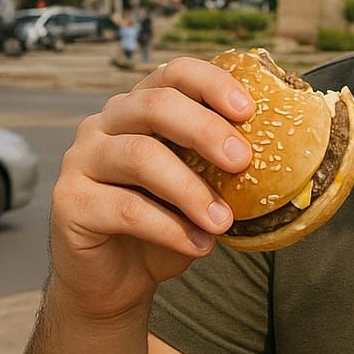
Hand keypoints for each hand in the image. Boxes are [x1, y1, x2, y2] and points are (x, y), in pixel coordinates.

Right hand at [48, 57, 253, 321]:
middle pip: (155, 105)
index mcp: (139, 107)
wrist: (114, 280)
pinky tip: (199, 246)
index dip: (211, 84)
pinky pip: (125, 207)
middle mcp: (105, 123)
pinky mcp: (69, 201)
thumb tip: (283, 155)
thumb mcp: (200, 188)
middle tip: (243, 161)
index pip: (173, 73)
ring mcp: (82, 159)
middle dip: (205, 129)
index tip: (248, 110)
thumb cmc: (165, 224)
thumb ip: (222, 167)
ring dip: (190, 189)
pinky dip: (169, 228)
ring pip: (140, 156)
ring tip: (224, 221)